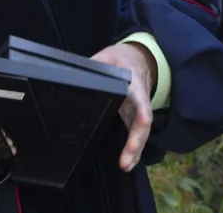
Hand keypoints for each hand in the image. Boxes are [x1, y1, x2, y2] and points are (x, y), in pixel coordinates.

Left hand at [92, 42, 156, 171]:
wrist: (137, 59)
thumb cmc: (121, 59)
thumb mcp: (107, 56)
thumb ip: (95, 65)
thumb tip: (79, 74)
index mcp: (134, 83)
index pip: (140, 100)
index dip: (142, 113)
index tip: (142, 123)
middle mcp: (140, 99)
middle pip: (143, 123)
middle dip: (136, 142)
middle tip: (125, 162)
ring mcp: (139, 109)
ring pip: (142, 132)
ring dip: (136, 150)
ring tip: (126, 166)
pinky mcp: (134, 116)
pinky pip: (137, 133)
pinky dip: (134, 148)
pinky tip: (128, 162)